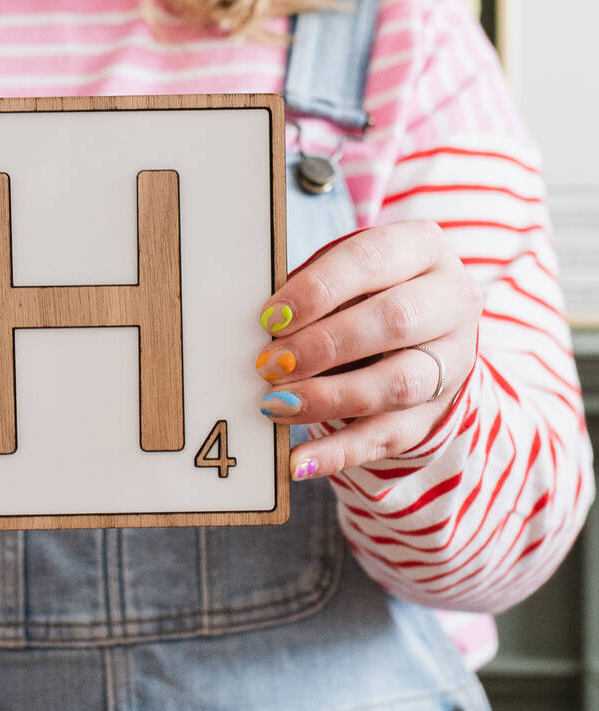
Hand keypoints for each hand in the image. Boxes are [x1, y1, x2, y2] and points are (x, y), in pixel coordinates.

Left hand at [254, 221, 481, 479]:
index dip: (318, 290)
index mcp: (423, 249)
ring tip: (275, 405)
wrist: (422, 335)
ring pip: (396, 384)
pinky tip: (298, 462)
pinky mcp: (434, 413)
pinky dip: (339, 452)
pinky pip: (388, 438)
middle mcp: (451, 302)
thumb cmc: (363, 293)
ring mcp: (450, 362)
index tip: (270, 318)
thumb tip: (259, 325)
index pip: (371, 259)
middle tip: (269, 364)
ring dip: (328, 398)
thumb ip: (308, 291)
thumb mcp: (342, 275)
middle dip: (323, 345)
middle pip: (394, 321)